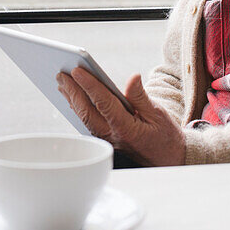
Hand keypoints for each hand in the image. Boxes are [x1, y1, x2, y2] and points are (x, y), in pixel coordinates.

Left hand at [57, 68, 184, 166]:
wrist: (167, 159)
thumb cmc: (164, 135)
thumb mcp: (159, 113)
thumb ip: (141, 96)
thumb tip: (133, 78)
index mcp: (127, 128)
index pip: (104, 103)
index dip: (90, 86)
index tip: (77, 70)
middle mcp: (113, 135)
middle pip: (87, 111)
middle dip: (73, 91)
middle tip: (61, 73)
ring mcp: (107, 139)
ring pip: (84, 118)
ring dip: (71, 99)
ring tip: (61, 82)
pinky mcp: (105, 139)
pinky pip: (87, 122)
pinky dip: (77, 108)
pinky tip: (71, 97)